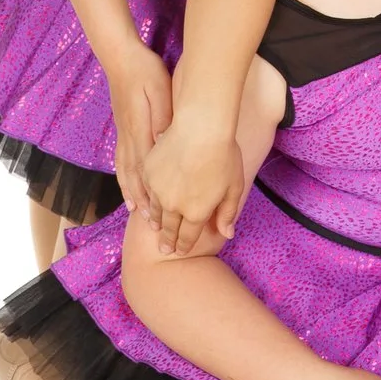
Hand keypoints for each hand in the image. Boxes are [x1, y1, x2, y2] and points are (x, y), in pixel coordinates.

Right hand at [102, 45, 172, 214]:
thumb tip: (169, 145)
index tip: (161, 217)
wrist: (120, 58)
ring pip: (126, 173)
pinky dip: (123, 178)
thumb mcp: (162, 93)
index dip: (154, 197)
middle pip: (136, 179)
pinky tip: (126, 187)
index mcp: (142, 132)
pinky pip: (120, 161)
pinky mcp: (121, 130)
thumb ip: (165, 120)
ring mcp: (122, 136)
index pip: (148, 173)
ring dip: (133, 195)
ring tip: (138, 214)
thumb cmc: (146, 73)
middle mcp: (129, 139)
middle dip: (145, 204)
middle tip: (153, 227)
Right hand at [140, 119, 244, 257]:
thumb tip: (227, 234)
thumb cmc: (224, 155)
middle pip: (169, 228)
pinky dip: (148, 199)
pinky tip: (149, 201)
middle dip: (167, 241)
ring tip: (155, 227)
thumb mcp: (234, 187)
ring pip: (155, 211)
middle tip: (164, 250)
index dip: (183, 245)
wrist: (200, 128)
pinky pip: (146, 191)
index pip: (187, 237)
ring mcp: (157, 190)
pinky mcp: (148, 173)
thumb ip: (228, 212)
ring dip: (156, 221)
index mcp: (196, 213)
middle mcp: (174, 206)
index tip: (180, 251)